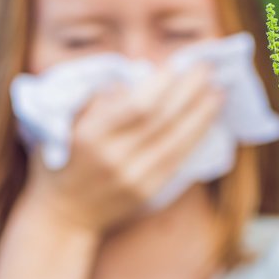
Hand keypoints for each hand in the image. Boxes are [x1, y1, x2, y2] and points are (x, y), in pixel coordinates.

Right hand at [21, 61, 225, 235]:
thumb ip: (98, 99)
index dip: (162, 85)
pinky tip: (208, 121)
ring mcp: (134, 177)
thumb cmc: (61, 159)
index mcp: (91, 135)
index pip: (137, 107)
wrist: (63, 214)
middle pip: (163, 120)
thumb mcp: (63, 123)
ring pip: (177, 141)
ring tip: (218, 93)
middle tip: (208, 69)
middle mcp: (114, 157)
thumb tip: (136, 77)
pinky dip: (195, 138)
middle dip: (189, 92)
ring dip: (201, 114)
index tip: (178, 65)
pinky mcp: (148, 191)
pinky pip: (178, 160)